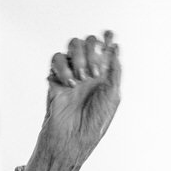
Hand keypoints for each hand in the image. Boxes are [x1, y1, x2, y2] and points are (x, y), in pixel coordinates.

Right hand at [23, 31, 121, 170]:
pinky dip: (63, 67)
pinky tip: (69, 83)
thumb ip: (114, 71)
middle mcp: (88, 70)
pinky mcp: (55, 78)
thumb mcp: (112, 96)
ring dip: (79, 58)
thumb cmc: (95, 122)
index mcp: (105, 75)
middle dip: (93, 50)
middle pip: (88, 41)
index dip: (108, 38)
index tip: (110, 33)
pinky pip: (56, 59)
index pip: (106, 49)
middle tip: (95, 72)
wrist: (72, 137)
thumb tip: (116, 48)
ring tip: (83, 79)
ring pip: (71, 45)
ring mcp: (71, 72)